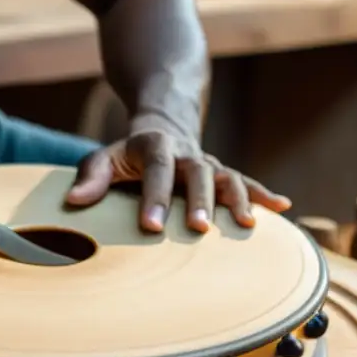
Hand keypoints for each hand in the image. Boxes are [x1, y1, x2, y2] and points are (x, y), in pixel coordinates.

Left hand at [65, 129, 290, 232]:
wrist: (163, 128)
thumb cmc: (127, 156)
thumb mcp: (102, 159)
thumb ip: (90, 178)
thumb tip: (73, 201)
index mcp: (155, 146)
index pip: (156, 169)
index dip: (154, 196)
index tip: (150, 226)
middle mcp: (187, 153)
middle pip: (198, 173)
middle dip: (200, 201)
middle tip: (199, 229)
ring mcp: (208, 163)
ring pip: (228, 177)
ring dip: (238, 199)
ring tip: (245, 224)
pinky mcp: (223, 174)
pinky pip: (246, 182)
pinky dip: (264, 194)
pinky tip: (283, 208)